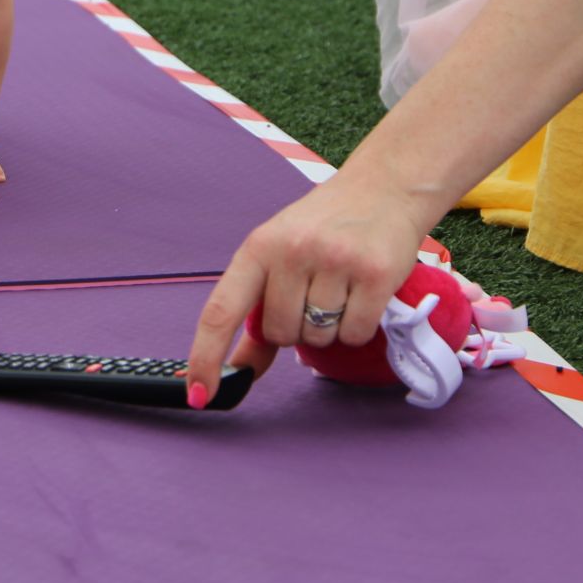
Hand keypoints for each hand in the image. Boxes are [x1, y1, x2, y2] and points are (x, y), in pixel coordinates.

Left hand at [183, 174, 430, 406]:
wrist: (383, 188)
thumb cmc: (323, 228)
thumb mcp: (277, 257)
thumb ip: (256, 314)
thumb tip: (236, 370)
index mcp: (258, 247)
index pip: (220, 311)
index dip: (206, 356)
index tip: (200, 394)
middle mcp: (292, 251)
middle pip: (280, 335)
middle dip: (295, 329)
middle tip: (313, 294)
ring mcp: (335, 260)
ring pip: (318, 339)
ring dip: (327, 329)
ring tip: (339, 289)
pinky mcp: (375, 273)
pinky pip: (354, 335)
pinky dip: (357, 327)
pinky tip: (362, 295)